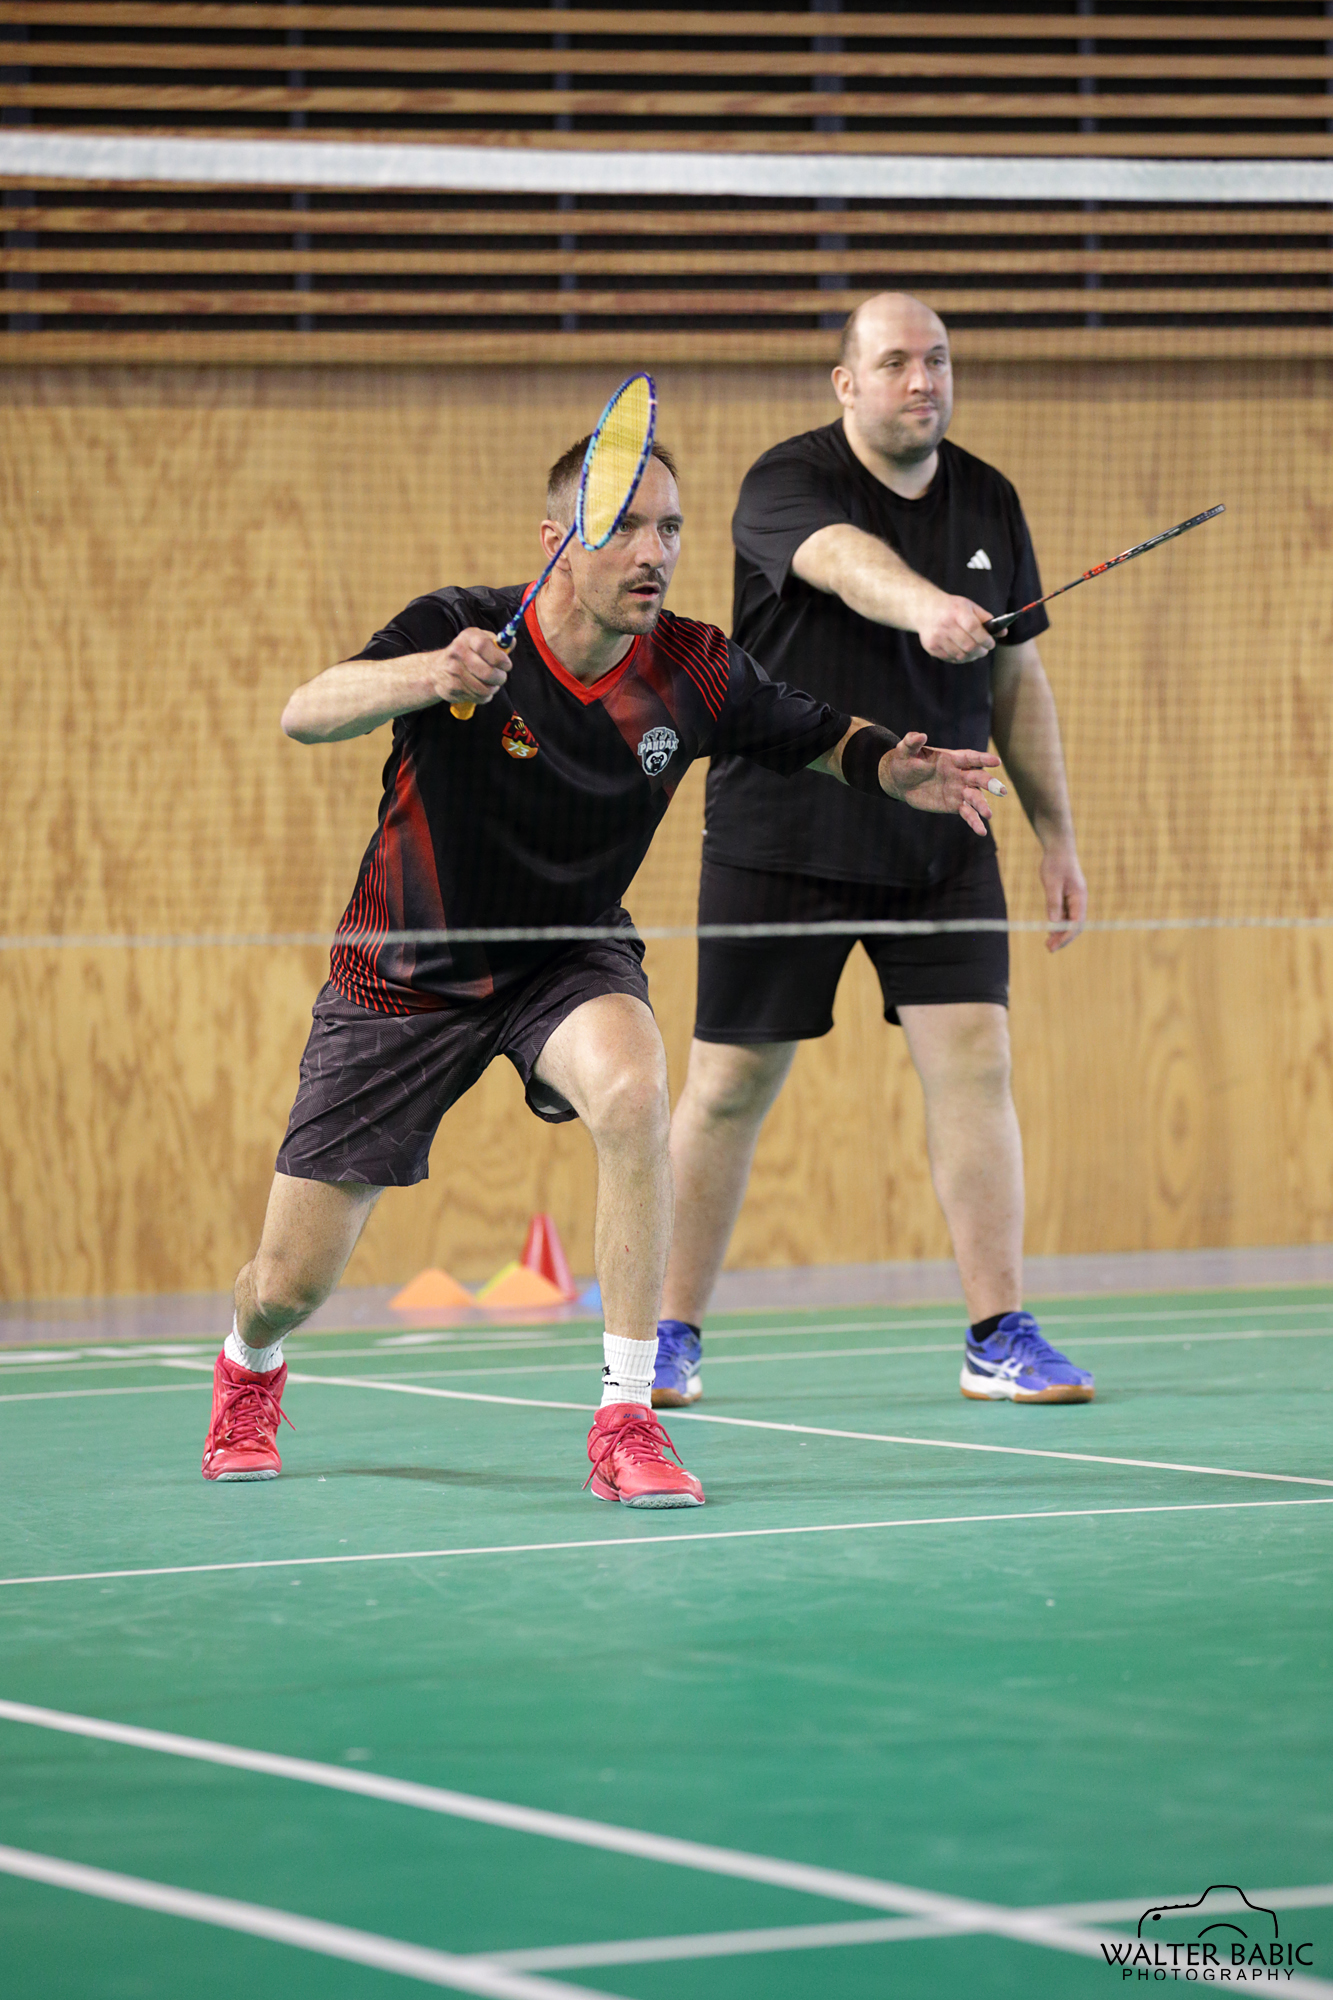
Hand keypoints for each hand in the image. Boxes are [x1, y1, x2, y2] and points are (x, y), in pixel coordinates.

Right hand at [424, 626, 512, 708]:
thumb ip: (496, 643)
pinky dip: (484, 697)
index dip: (499, 658)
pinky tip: (481, 690)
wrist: (436, 668)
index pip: (484, 646)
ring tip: (491, 684)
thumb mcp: (479, 640)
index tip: (506, 665)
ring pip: (484, 689)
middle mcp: (458, 653)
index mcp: (467, 638)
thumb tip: (511, 642)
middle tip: (500, 677)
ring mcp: (453, 672)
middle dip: (500, 678)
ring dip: (492, 689)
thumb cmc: (465, 653)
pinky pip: (477, 697)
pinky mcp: (452, 688)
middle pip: (487, 672)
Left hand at [883, 733, 1003, 835]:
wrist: (899, 781)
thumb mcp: (905, 749)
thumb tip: (921, 735)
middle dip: (990, 784)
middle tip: (1001, 790)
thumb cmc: (904, 761)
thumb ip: (912, 741)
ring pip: (975, 797)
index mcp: (952, 759)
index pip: (971, 758)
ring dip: (982, 805)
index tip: (996, 762)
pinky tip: (981, 831)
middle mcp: (960, 774)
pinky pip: (967, 813)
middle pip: (978, 778)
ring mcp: (959, 791)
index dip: (983, 759)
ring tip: (988, 815)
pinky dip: (974, 822)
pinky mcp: (954, 805)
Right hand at [914, 588, 996, 663]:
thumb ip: (986, 619)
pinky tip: (963, 652)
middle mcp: (946, 625)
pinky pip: (951, 658)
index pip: (974, 628)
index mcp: (957, 612)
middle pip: (968, 645)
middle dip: (981, 651)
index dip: (985, 639)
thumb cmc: (952, 608)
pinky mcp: (932, 647)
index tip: (991, 644)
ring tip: (975, 652)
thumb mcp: (970, 607)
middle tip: (984, 650)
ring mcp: (937, 637)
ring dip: (971, 656)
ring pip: (960, 655)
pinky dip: (960, 658)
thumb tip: (1003, 632)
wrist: (925, 609)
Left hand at [1039, 845, 1086, 950]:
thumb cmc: (1056, 863)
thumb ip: (1053, 902)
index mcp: (1080, 897)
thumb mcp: (1052, 883)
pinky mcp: (1066, 898)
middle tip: (1050, 949)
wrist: (1059, 849)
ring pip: (1069, 921)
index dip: (1067, 935)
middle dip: (1063, 938)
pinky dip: (1057, 924)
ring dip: (1059, 933)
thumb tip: (1053, 923)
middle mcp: (1079, 900)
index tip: (1056, 945)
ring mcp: (1073, 900)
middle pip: (1074, 925)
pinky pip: (1063, 915)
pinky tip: (1049, 931)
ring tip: (1048, 945)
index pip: (1076, 922)